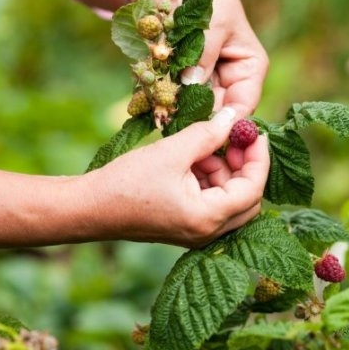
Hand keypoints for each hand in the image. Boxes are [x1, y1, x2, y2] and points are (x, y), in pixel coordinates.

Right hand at [85, 107, 269, 247]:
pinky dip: (210, 180)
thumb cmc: (126, 183)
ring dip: (225, 171)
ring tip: (203, 147)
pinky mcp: (187, 226)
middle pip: (248, 199)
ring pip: (230, 200)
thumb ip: (208, 134)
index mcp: (208, 218)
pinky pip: (212, 203)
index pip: (253, 189)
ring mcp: (198, 232)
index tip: (255, 132)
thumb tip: (234, 117)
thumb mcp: (172, 152)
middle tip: (235, 138)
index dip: (259, 158)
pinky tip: (194, 160)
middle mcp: (208, 232)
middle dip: (245, 166)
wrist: (89, 209)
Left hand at [133, 0, 268, 116]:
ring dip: (182, 113)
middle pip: (219, 111)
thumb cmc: (211, 0)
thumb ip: (204, 57)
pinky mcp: (186, 80)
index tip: (210, 133)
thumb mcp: (213, 24)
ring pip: (197, 107)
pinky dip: (170, 101)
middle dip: (200, 120)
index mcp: (249, 68)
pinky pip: (179, 97)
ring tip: (167, 119)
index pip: (243, 104)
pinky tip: (160, 106)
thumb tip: (192, 85)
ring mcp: (207, 81)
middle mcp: (231, 80)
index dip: (228, 122)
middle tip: (180, 128)